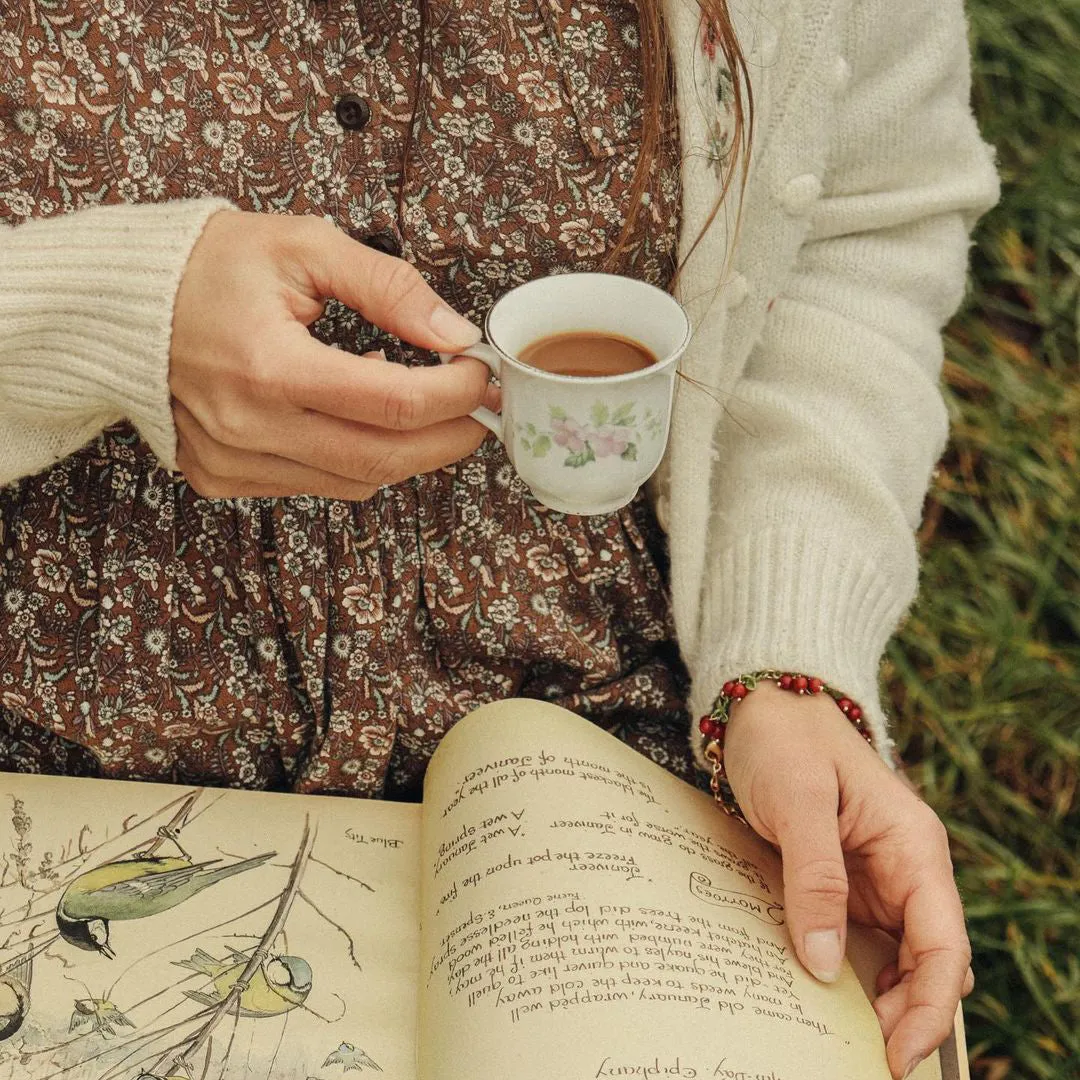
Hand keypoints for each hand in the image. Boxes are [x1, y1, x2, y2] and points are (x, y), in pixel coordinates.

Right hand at [170, 210, 495, 498]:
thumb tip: (454, 332)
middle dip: (448, 438)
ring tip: (419, 404)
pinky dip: (357, 459)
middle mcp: (248, 427)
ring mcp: (233, 461)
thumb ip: (388, 288)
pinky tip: (357, 416)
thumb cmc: (207, 267)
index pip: (392, 402)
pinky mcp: (224, 476)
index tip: (478, 372)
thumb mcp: (303, 246)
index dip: (454, 393)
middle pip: (383, 458)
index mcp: (267, 366)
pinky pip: (318, 485)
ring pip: (356, 481)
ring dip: (407, 451)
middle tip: (476, 409)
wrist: (118, 304)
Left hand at [721, 682, 973, 1079]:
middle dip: (904, 1014)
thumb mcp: (798, 803)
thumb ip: (815, 879)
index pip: (943, 944)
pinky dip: (845, 970)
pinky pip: (857, 937)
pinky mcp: (843, 879)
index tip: (896, 1055)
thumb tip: (820, 966)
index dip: (928, 1007)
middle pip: (926, 961)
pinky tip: (817, 991)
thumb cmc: (785, 739)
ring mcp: (875, 876)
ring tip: (837, 1033)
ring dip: (876, 998)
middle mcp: (905, 868)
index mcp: (914, 846)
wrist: (762, 704)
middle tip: (860, 1052)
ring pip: (895, 957)